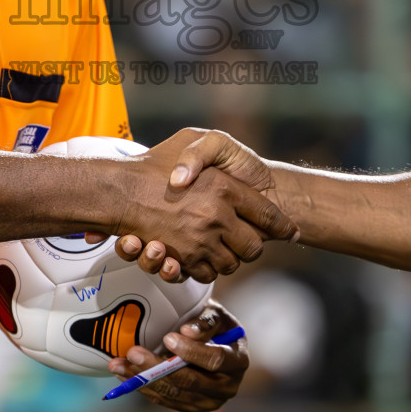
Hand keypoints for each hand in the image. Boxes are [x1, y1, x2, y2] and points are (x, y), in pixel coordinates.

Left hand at [106, 300, 246, 411]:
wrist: (216, 344)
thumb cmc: (215, 325)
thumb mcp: (216, 314)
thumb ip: (205, 321)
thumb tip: (187, 331)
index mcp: (237, 361)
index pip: (215, 360)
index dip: (192, 351)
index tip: (168, 338)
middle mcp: (227, 387)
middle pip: (191, 382)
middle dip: (158, 368)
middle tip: (133, 352)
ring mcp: (209, 401)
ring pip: (174, 394)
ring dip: (143, 380)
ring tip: (119, 364)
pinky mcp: (191, 408)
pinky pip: (166, 401)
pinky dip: (144, 388)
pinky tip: (126, 375)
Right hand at [115, 130, 294, 282]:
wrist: (119, 188)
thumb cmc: (157, 159)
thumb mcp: (195, 139)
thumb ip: (213, 152)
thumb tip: (230, 181)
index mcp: (224, 188)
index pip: (267, 214)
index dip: (282, 225)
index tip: (290, 231)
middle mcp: (214, 217)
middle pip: (254, 247)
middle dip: (253, 245)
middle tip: (249, 239)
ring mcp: (199, 241)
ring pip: (232, 264)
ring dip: (230, 258)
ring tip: (224, 245)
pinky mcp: (183, 258)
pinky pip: (206, 272)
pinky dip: (207, 266)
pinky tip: (203, 252)